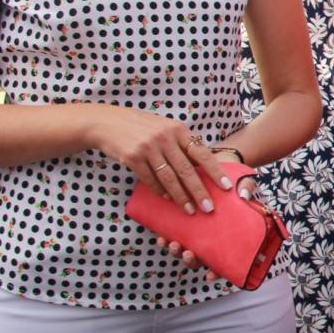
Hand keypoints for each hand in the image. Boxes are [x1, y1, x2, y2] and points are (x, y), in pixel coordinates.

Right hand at [88, 107, 231, 214]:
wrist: (107, 122)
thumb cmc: (141, 126)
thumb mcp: (165, 127)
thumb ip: (181, 143)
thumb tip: (201, 166)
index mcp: (178, 129)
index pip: (202, 153)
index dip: (215, 172)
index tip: (227, 187)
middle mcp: (165, 138)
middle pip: (187, 170)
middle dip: (199, 191)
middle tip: (209, 208)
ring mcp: (148, 147)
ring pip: (169, 178)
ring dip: (180, 197)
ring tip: (189, 210)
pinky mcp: (132, 157)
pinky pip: (150, 179)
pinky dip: (160, 191)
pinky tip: (167, 199)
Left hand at [161, 176, 257, 280]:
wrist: (221, 163)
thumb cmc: (235, 179)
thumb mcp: (246, 181)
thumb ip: (247, 187)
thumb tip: (244, 195)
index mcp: (229, 235)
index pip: (225, 261)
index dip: (216, 272)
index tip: (209, 276)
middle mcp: (212, 237)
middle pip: (200, 258)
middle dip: (191, 260)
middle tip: (188, 253)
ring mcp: (197, 231)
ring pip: (185, 249)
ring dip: (177, 251)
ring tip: (172, 244)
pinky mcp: (183, 221)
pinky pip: (172, 235)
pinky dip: (166, 238)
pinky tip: (161, 236)